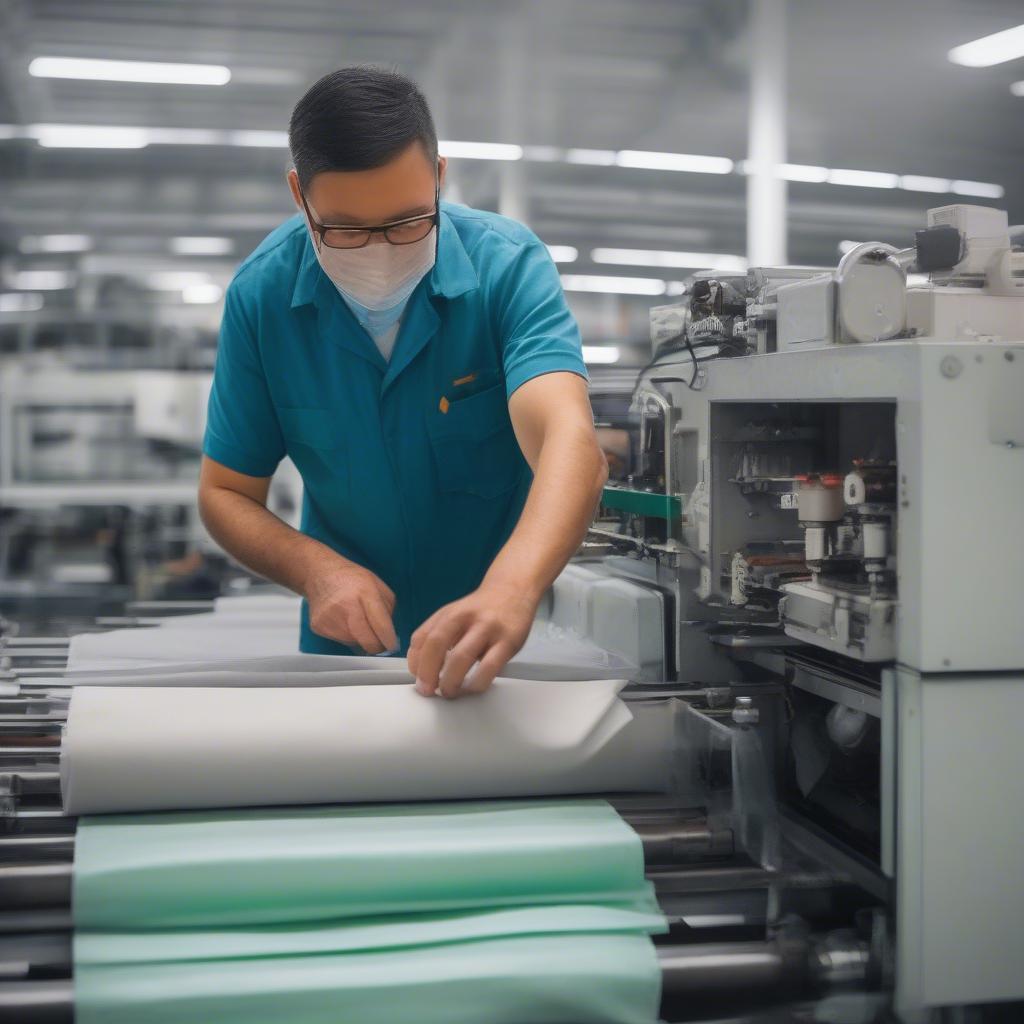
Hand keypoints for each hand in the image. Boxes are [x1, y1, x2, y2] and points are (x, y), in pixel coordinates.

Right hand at [304, 559, 397, 654]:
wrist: (319, 574)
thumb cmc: (351, 578)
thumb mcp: (378, 585)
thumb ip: (387, 608)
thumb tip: (390, 633)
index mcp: (365, 592)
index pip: (381, 626)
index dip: (389, 640)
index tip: (392, 645)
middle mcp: (347, 606)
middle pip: (368, 642)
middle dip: (377, 646)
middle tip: (381, 643)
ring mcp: (331, 618)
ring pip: (355, 643)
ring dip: (361, 639)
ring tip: (357, 621)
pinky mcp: (319, 627)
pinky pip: (341, 641)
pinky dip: (347, 636)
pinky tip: (344, 621)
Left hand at [407, 579, 538, 697]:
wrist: (514, 590)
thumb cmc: (482, 610)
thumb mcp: (455, 615)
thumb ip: (438, 637)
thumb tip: (422, 670)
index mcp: (447, 614)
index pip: (421, 638)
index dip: (414, 663)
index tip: (418, 679)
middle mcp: (465, 617)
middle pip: (436, 645)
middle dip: (428, 673)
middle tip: (428, 691)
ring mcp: (487, 628)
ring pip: (462, 657)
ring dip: (450, 681)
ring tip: (449, 692)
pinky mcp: (508, 641)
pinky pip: (489, 667)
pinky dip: (476, 683)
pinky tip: (472, 687)